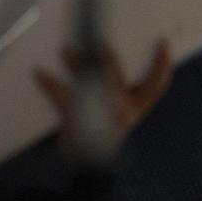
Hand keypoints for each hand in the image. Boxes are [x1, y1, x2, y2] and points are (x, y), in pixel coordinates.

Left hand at [35, 39, 173, 146]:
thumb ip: (120, 84)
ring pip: (88, 86)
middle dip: (109, 62)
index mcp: (136, 105)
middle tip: (101, 46)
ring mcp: (97, 116)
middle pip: (116, 81)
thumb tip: (101, 53)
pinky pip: (62, 98)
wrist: (88, 158)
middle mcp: (120, 111)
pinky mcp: (75, 118)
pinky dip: (49, 84)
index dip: (162, 64)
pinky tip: (39, 72)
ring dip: (76, 67)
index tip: (162, 42)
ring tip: (67, 50)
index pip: (156, 84)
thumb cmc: (105, 125)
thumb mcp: (122, 108)